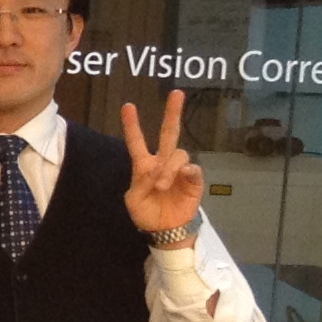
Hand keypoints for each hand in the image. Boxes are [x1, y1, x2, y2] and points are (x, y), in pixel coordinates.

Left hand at [119, 91, 207, 238]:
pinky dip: (188, 171)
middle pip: (169, 133)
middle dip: (172, 113)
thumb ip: (140, 183)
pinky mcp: (194, 180)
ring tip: (161, 185)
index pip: (137, 142)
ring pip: (179, 154)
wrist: (165, 229)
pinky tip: (184, 176)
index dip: (132, 125)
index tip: (128, 106)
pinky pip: (193, 169)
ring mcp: (179, 170)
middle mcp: (163, 163)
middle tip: (177, 93)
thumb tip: (159, 173)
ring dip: (169, 168)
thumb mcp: (133, 199)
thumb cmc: (146, 212)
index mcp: (144, 166)